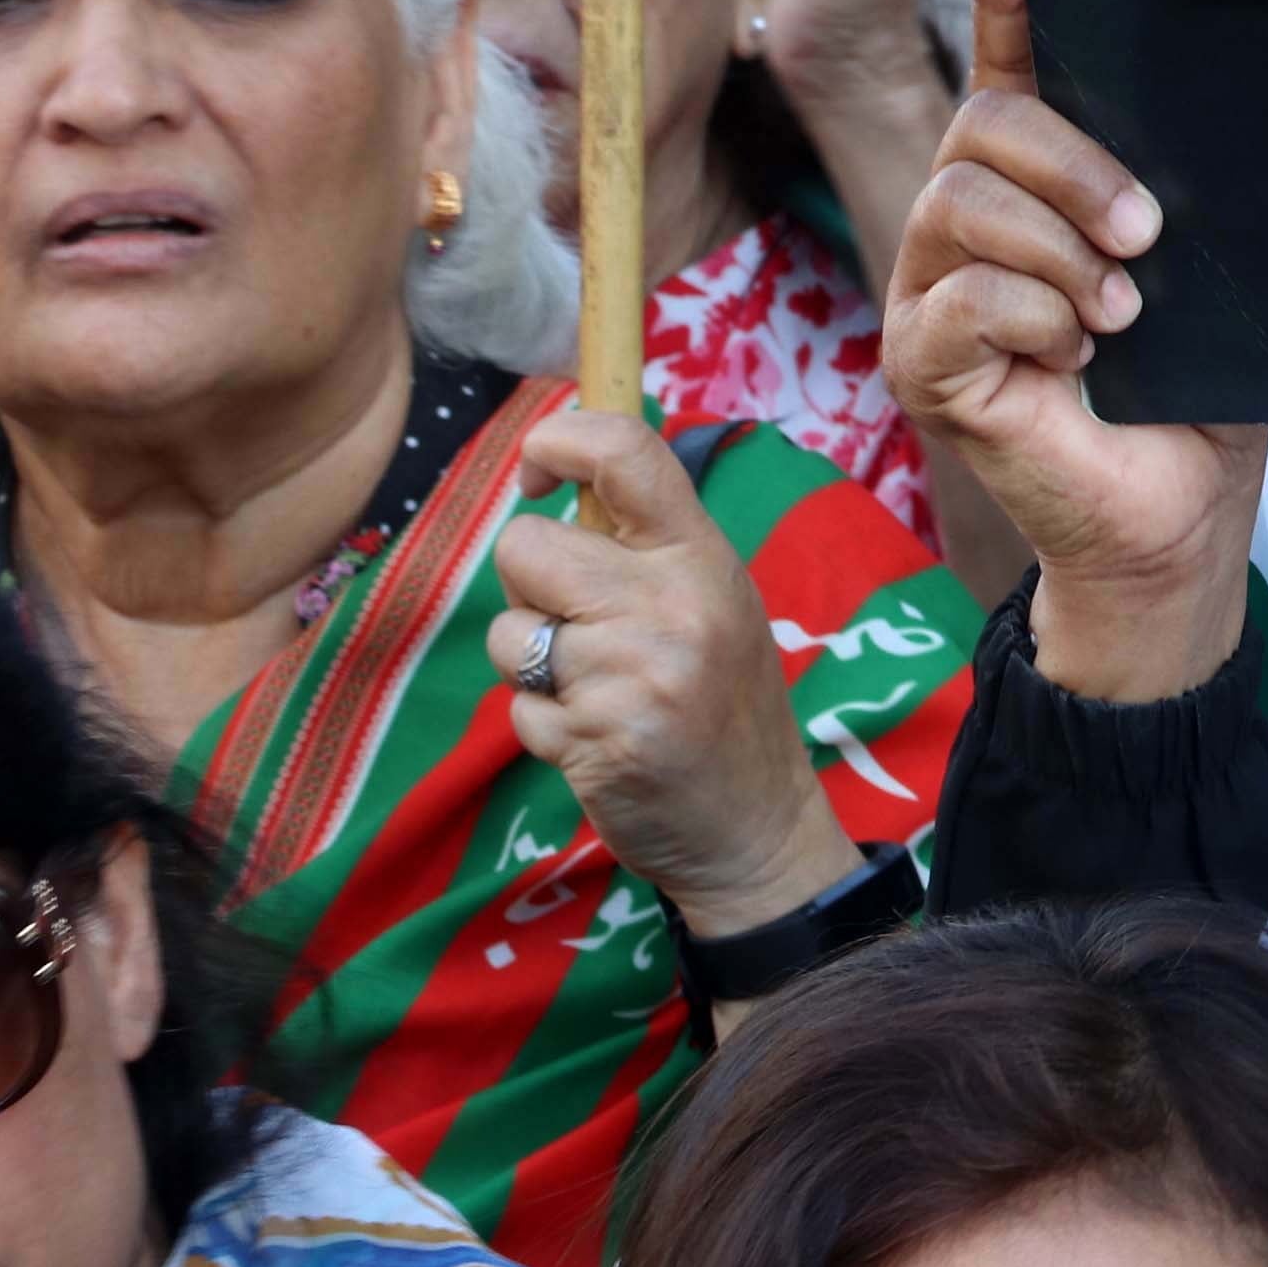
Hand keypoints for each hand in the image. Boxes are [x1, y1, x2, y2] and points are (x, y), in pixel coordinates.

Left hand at [485, 406, 848, 936]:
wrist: (757, 828)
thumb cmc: (726, 705)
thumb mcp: (717, 602)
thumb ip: (650, 548)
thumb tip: (565, 480)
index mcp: (702, 556)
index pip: (626, 451)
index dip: (559, 438)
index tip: (539, 469)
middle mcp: (669, 603)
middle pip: (527, 546)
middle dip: (529, 586)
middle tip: (578, 626)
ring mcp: (630, 673)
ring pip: (511, 633)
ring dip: (534, 665)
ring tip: (596, 691)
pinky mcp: (593, 738)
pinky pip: (519, 708)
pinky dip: (545, 726)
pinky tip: (598, 740)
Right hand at [884, 0, 1262, 698]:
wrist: (1182, 515)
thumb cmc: (1197, 389)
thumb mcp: (1206, 266)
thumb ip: (1179, 184)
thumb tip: (1215, 91)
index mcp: (1042, 185)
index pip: (1010, 65)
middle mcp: (972, 225)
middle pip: (982, 128)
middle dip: (1072, 165)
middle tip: (1145, 237)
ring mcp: (933, 292)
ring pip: (963, 203)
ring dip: (1059, 254)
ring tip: (1120, 318)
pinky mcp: (920, 365)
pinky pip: (956, 301)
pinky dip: (1031, 321)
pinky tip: (1073, 362)